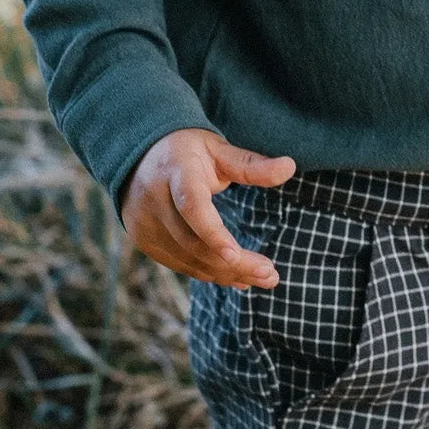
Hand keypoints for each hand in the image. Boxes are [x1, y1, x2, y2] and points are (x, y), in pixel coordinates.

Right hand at [121, 129, 295, 287]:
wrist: (137, 155)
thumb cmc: (187, 151)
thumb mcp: (218, 150)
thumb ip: (251, 165)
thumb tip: (291, 166)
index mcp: (176, 172)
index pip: (192, 207)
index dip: (212, 233)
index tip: (235, 255)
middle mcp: (154, 200)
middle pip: (194, 242)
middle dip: (234, 263)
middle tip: (271, 274)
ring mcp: (145, 224)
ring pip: (188, 259)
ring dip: (226, 274)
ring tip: (263, 278)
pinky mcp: (144, 240)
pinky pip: (180, 264)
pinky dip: (209, 273)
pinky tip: (236, 278)